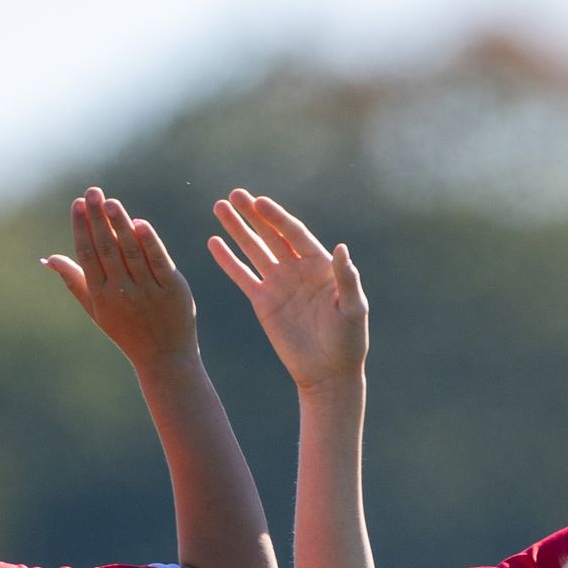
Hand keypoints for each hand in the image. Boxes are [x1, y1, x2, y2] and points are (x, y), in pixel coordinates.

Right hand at [43, 188, 197, 370]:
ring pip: (131, 252)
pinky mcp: (172, 290)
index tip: (78, 204)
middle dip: (98, 219)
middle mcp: (122, 293)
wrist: (164, 358)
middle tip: (92, 192)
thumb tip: (48, 259)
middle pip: (107, 249)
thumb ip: (75, 281)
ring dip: (120, 225)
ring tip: (111, 202)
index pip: (88, 255)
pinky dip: (149, 242)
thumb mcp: (97, 310)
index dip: (82, 228)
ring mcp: (148, 291)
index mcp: (101, 296)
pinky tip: (139, 223)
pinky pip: (159, 261)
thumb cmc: (127, 331)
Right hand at [209, 190, 366, 390]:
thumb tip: (341, 248)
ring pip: (254, 249)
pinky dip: (228, 260)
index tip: (259, 202)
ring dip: (237, 229)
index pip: (294, 233)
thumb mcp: (353, 308)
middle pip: (271, 234)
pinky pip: (242, 276)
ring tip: (219, 207)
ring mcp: (278, 284)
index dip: (277, 217)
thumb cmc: (348, 341)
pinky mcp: (263, 302)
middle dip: (253, 215)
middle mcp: (297, 268)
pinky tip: (214, 242)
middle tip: (235, 195)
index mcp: (319, 264)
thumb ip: (347, 278)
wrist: (328, 372)